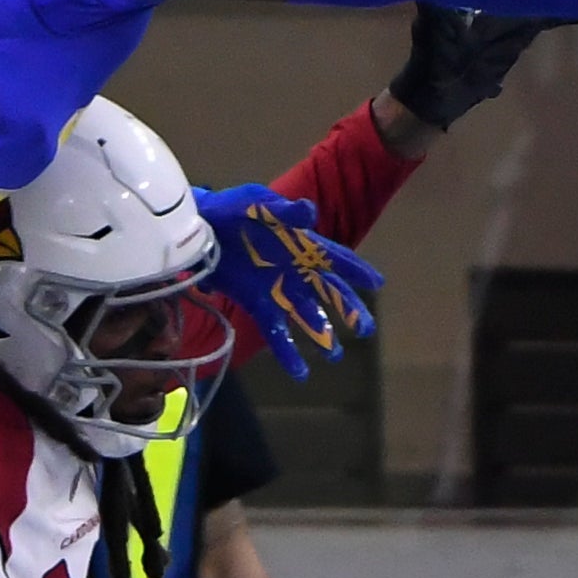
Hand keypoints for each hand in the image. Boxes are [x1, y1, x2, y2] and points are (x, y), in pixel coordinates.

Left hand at [192, 184, 381, 378]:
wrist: (199, 228)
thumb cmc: (231, 210)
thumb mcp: (256, 203)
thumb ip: (282, 211)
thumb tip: (308, 213)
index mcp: (301, 244)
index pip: (336, 258)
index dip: (357, 270)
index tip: (377, 283)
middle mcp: (294, 271)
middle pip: (328, 293)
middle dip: (347, 310)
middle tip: (365, 329)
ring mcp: (276, 290)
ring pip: (307, 316)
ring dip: (321, 336)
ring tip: (333, 356)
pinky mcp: (256, 305)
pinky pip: (275, 332)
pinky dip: (287, 353)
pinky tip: (300, 373)